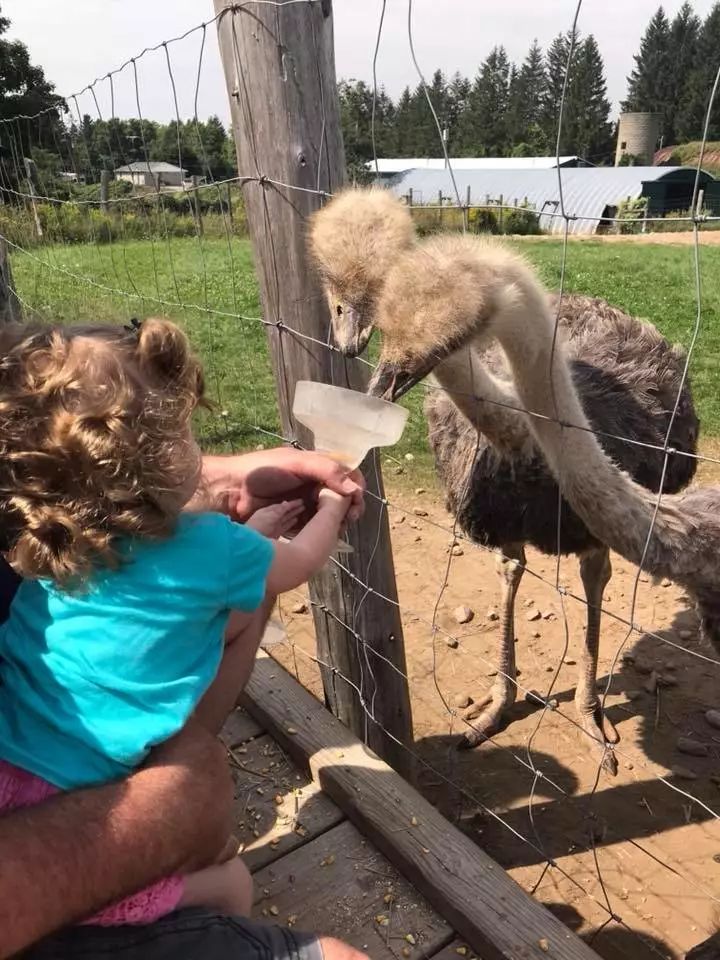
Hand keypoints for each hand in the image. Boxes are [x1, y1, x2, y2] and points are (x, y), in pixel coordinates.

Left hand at [200, 449, 365, 524]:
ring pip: (331, 514)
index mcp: (315, 467)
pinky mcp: (294, 522)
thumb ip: (325, 470)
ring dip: (338, 520)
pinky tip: (324, 535)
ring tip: (338, 526)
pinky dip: (322, 531)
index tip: (357, 500)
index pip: (346, 475)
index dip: (355, 486)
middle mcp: (312, 485)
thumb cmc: (260, 471)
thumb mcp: (295, 463)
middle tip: (350, 517)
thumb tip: (354, 487)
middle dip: (350, 506)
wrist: (229, 493)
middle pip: (342, 497)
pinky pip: (315, 527)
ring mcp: (304, 504)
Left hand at [245, 500, 304, 538]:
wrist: (250, 542)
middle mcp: (271, 517)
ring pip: (286, 518)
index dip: (291, 503)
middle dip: (294, 507)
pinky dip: (291, 523)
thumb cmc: (258, 526)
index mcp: (268, 511)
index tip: (301, 500)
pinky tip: (296, 520)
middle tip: (304, 503)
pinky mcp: (276, 534)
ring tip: (302, 509)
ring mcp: (274, 526)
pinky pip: (285, 526)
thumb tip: (286, 502)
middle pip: (285, 511)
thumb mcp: (270, 516)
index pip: (282, 505)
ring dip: (294, 514)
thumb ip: (279, 510)